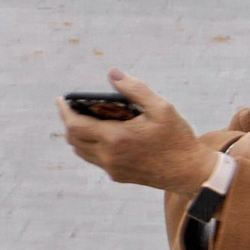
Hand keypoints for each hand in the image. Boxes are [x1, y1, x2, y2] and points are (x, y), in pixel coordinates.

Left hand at [57, 69, 216, 192]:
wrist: (190, 173)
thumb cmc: (177, 138)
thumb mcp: (161, 107)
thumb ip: (134, 89)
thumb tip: (112, 73)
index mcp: (116, 138)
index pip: (75, 126)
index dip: (64, 112)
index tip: (60, 99)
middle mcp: (109, 156)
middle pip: (74, 140)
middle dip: (68, 122)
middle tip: (71, 107)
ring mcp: (112, 169)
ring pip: (82, 152)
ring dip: (77, 135)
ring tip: (83, 118)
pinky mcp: (118, 176)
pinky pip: (95, 159)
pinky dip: (90, 145)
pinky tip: (102, 134)